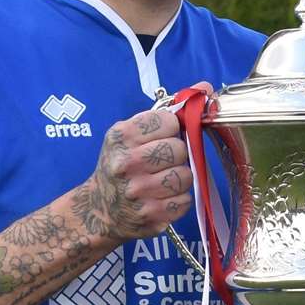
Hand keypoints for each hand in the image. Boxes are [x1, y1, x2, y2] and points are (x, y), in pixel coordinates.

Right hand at [74, 99, 204, 241]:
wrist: (98, 208)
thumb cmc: (121, 163)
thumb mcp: (132, 132)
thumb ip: (169, 109)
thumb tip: (206, 87)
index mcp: (121, 136)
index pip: (170, 121)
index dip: (172, 129)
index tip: (162, 136)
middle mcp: (126, 163)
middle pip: (179, 149)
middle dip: (177, 154)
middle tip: (164, 160)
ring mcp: (138, 192)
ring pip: (185, 176)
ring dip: (180, 177)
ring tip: (163, 179)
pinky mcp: (151, 216)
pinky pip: (184, 200)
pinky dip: (178, 198)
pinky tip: (162, 196)